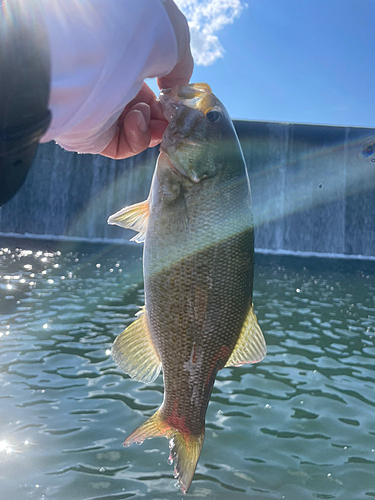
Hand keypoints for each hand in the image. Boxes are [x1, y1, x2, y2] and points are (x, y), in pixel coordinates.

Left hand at [101, 1, 192, 159]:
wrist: (103, 46)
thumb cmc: (140, 37)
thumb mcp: (173, 47)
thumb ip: (180, 72)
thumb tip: (177, 92)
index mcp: (125, 65)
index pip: (148, 94)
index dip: (166, 104)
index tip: (177, 106)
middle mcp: (109, 88)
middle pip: (143, 116)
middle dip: (161, 119)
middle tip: (168, 116)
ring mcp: (99, 112)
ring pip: (135, 134)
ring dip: (149, 125)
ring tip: (142, 109)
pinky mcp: (90, 135)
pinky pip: (121, 146)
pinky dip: (137, 137)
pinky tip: (134, 118)